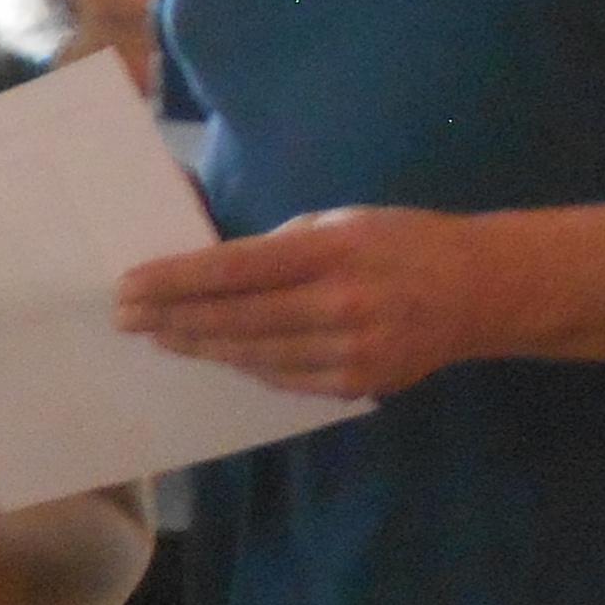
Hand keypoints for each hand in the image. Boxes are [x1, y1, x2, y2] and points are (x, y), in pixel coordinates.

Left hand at [115, 205, 509, 399]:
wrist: (479, 291)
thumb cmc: (402, 243)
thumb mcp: (345, 220)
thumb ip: (283, 244)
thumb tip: (215, 268)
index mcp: (333, 251)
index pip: (236, 268)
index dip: (177, 281)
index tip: (131, 285)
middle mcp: (340, 304)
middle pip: (235, 319)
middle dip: (172, 318)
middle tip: (125, 317)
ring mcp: (349, 351)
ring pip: (252, 355)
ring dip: (199, 346)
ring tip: (159, 336)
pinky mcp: (355, 384)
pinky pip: (282, 377)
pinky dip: (244, 364)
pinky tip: (213, 353)